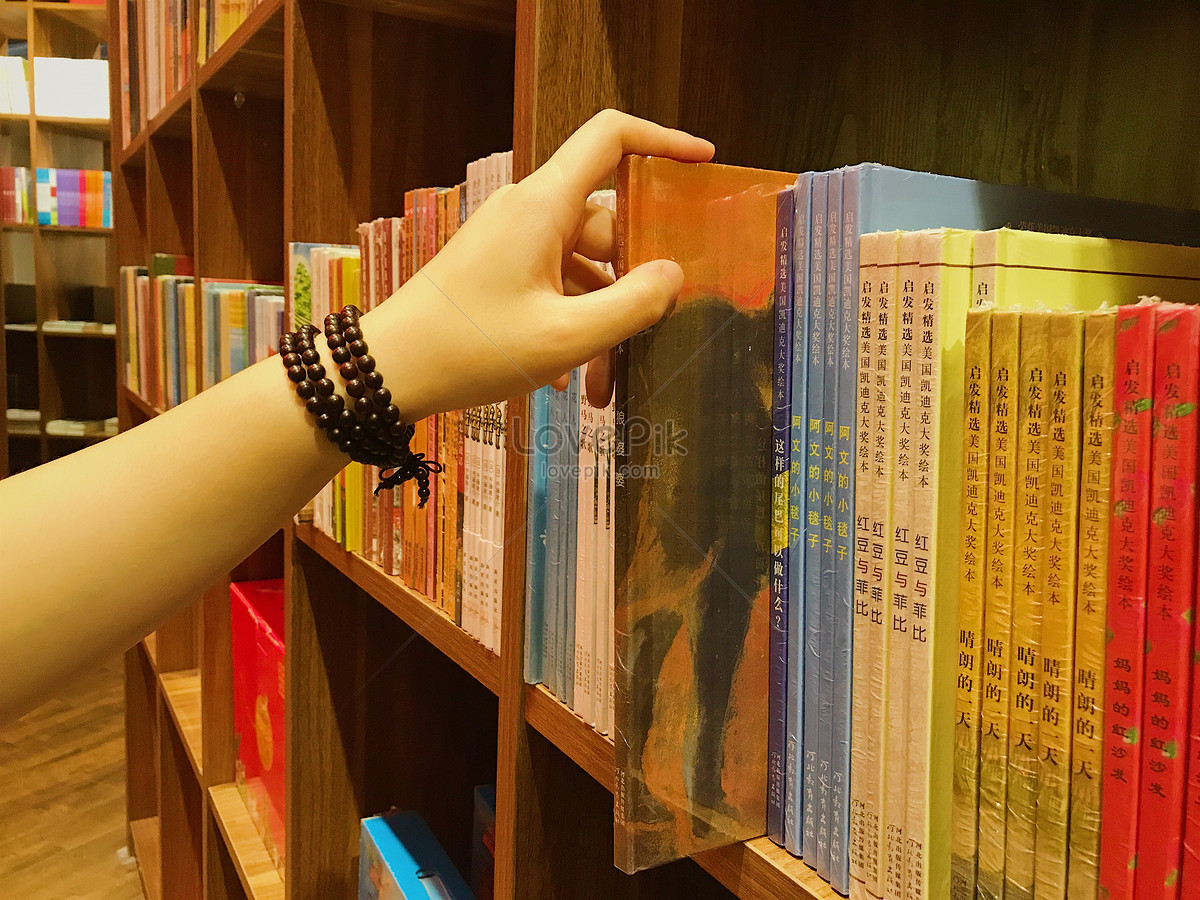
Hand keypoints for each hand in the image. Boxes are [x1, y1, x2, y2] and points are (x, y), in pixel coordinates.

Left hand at [366, 109, 713, 420]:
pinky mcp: (498, 270)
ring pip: (581, 268)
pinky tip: (570, 380)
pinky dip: (570, 324)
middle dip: (633, 283)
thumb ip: (631, 304)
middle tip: (653, 335)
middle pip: (606, 224)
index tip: (702, 164)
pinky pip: (553, 286)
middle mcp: (527, 213)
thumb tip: (673, 274)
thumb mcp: (565, 337)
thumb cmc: (470, 350)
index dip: (662, 140)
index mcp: (543, 206)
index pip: (610, 138)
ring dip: (600, 320)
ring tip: (602, 384)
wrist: (387, 372)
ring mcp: (510, 242)